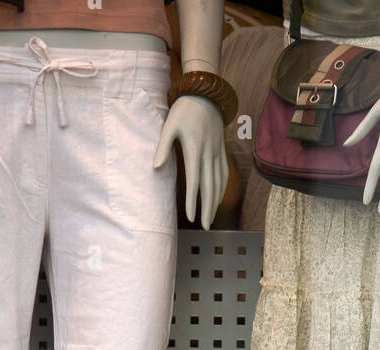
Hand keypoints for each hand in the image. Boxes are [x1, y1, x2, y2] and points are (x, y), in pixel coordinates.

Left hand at [154, 94, 227, 229]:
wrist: (205, 93)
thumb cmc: (183, 110)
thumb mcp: (169, 125)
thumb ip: (163, 147)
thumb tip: (155, 167)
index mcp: (195, 149)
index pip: (194, 180)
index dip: (193, 201)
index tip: (191, 217)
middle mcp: (209, 153)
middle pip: (210, 186)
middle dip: (207, 208)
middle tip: (205, 226)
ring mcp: (217, 152)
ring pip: (219, 182)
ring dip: (215, 202)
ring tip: (211, 218)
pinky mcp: (222, 149)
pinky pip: (224, 173)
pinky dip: (222, 189)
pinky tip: (218, 199)